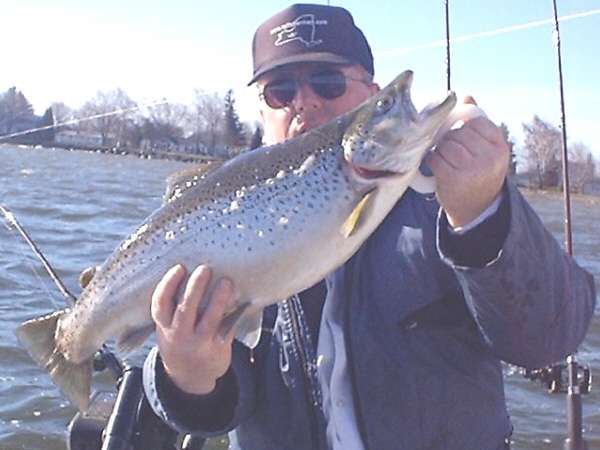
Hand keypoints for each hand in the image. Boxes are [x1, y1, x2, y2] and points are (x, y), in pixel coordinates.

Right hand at [151, 264, 235, 394]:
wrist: (189, 377)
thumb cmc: (179, 341)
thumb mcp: (167, 328)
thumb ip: (174, 309)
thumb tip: (191, 272)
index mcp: (164, 327)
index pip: (161, 304)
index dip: (168, 284)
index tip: (180, 267)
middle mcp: (179, 336)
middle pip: (186, 309)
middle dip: (195, 287)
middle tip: (205, 269)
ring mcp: (199, 343)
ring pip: (210, 319)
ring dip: (219, 299)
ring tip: (226, 281)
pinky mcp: (218, 348)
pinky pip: (227, 328)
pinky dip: (235, 313)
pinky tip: (242, 299)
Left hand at [426, 97, 508, 227]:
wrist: (476, 208)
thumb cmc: (480, 173)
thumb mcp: (487, 149)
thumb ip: (478, 124)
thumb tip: (467, 97)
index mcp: (499, 146)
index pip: (476, 121)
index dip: (463, 126)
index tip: (460, 135)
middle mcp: (488, 157)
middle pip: (459, 132)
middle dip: (450, 138)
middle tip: (450, 149)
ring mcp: (471, 168)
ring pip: (446, 144)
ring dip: (440, 149)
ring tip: (445, 158)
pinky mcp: (453, 178)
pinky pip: (435, 158)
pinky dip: (433, 160)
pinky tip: (438, 166)